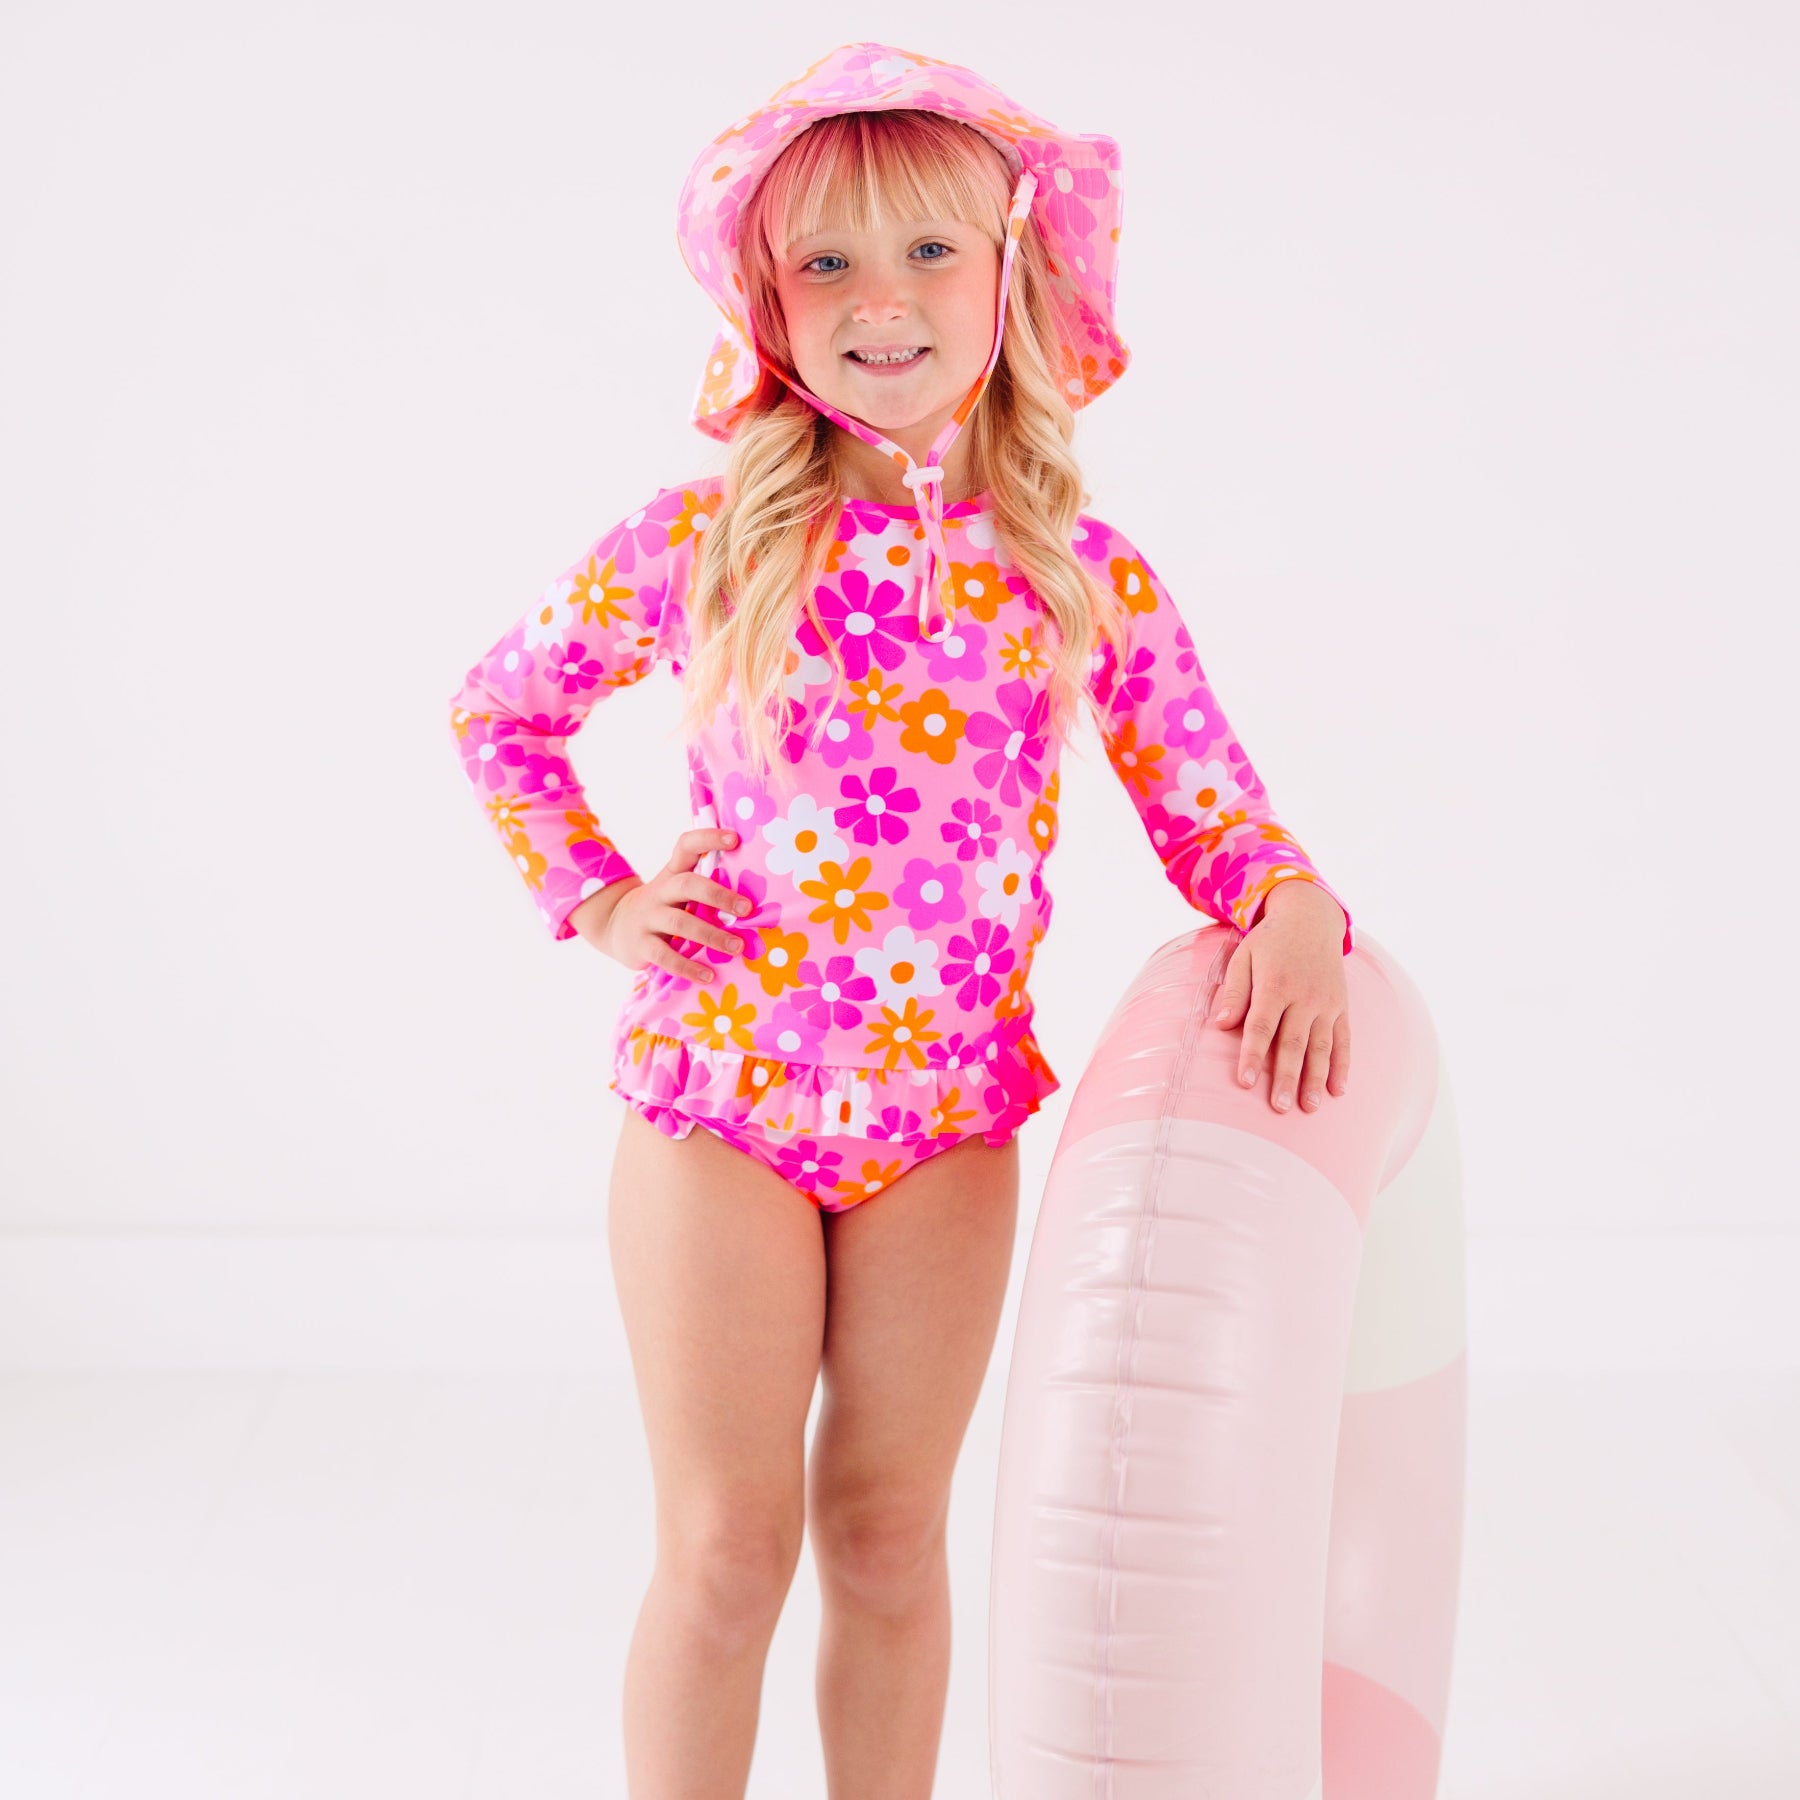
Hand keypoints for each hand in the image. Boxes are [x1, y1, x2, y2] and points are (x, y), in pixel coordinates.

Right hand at [569, 827, 750, 981]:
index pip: (686, 846)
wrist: (614, 926)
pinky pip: (665, 956)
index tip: (735, 838)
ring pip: (679, 922)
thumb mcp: (677, 889)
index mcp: (672, 874)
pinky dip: (688, 967)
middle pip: (687, 885)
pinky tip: (709, 976)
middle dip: (718, 895)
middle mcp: (660, 892)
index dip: (708, 838)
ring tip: (738, 947)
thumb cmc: (663, 906)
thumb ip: (706, 886)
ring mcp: (648, 918)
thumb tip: (756, 894)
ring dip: (711, 935)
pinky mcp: (641, 945)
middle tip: (747, 909)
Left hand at [1207, 880, 1350, 1113]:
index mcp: (1275, 985)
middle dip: (1287, 1077)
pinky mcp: (1341, 1006)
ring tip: (1309, 1107)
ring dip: (1315, 1079)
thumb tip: (1219, 1024)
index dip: (1252, 1055)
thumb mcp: (1244, 956)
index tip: (1245, 1082)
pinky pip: (1343, 1039)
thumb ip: (1234, 991)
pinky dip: (1342, 1065)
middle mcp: (1303, 997)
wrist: (1311, 919)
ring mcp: (1326, 1003)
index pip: (1261, 1026)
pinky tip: (1337, 1090)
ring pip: (1321, 1046)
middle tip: (1280, 1107)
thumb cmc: (1270, 942)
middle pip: (1293, 1043)